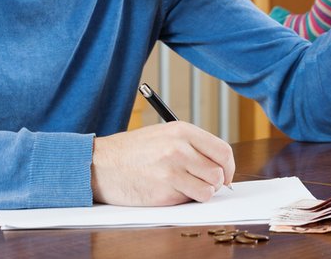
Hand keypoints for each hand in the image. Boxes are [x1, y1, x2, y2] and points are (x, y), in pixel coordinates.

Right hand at [91, 122, 234, 205]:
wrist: (101, 165)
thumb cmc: (132, 151)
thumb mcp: (163, 135)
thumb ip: (191, 145)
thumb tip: (218, 165)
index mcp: (182, 131)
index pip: (222, 150)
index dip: (229, 167)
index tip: (225, 175)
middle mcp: (180, 148)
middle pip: (219, 172)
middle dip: (215, 182)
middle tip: (202, 183)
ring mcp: (172, 171)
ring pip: (209, 189)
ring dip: (201, 192)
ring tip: (184, 187)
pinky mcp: (164, 192)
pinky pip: (191, 200)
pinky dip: (186, 199)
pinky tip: (170, 191)